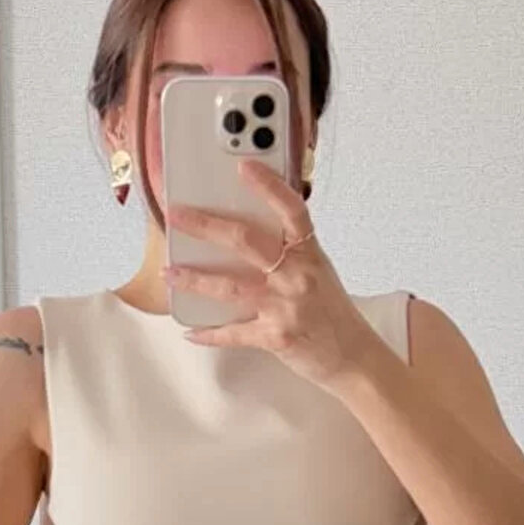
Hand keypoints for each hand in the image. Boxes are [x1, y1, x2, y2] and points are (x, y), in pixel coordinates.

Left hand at [164, 158, 377, 388]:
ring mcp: (286, 306)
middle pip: (245, 241)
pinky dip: (208, 333)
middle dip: (205, 226)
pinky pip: (233, 333)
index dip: (268, 186)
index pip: (291, 210)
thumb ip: (288, 251)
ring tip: (169, 272)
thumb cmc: (333, 313)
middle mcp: (297, 275)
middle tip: (177, 216)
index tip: (244, 167)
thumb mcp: (317, 271)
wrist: (354, 357)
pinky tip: (190, 331)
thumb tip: (246, 233)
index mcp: (309, 253)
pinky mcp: (276, 337)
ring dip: (194, 279)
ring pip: (229, 286)